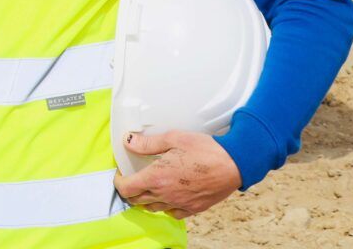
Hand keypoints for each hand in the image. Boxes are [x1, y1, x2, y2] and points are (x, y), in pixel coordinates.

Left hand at [113, 131, 241, 218]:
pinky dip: (165, 206)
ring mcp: (179, 204)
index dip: (118, 181)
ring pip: (153, 208)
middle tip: (132, 178)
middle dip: (130, 190)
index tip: (121, 172)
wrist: (233, 164)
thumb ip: (148, 143)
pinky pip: (172, 213)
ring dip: (146, 199)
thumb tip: (129, 142)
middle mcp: (166, 195)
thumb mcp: (173, 138)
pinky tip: (168, 195)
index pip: (126, 189)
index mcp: (157, 178)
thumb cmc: (204, 149)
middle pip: (136, 201)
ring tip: (149, 185)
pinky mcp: (193, 209)